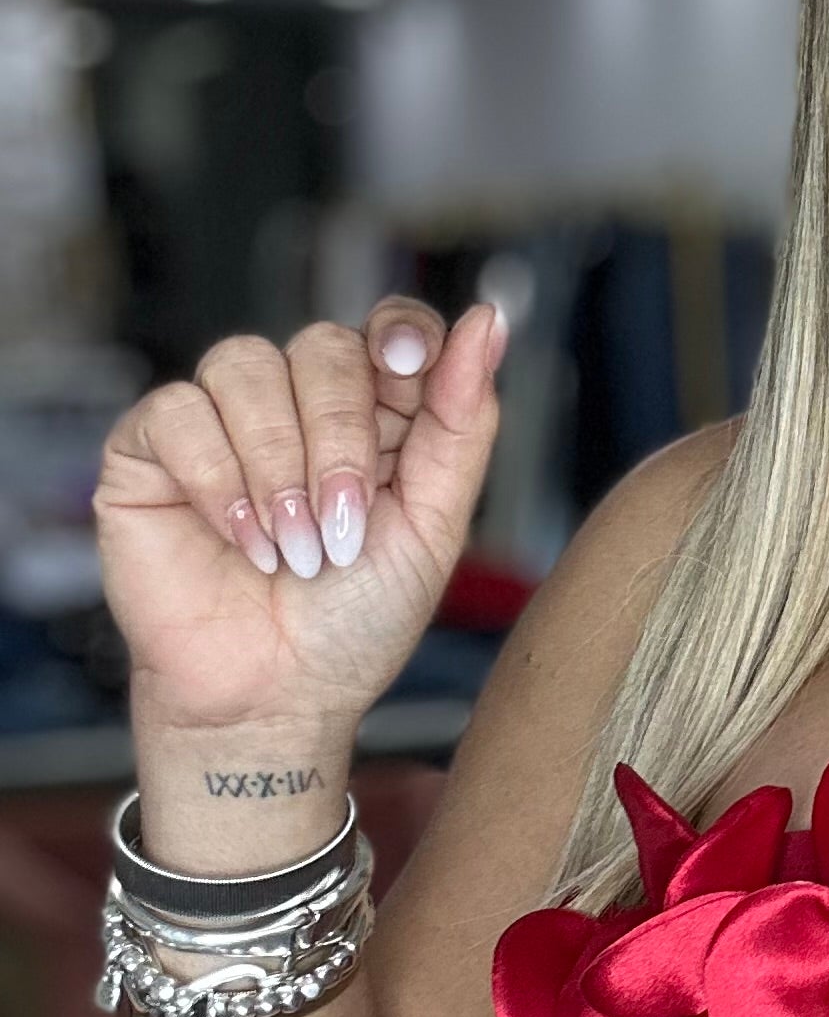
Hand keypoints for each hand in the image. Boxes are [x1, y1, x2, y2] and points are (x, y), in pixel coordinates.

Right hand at [95, 297, 505, 743]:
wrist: (275, 697)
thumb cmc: (356, 620)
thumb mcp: (434, 526)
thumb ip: (461, 422)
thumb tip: (489, 319)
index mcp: (375, 414)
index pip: (388, 327)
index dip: (400, 330)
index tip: (409, 363)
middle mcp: (297, 403)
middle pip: (322, 346)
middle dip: (340, 439)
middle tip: (342, 530)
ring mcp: (221, 419)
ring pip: (245, 365)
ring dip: (278, 466)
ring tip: (293, 551)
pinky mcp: (149, 448)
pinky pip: (178, 411)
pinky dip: (217, 480)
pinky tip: (241, 541)